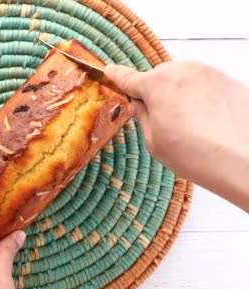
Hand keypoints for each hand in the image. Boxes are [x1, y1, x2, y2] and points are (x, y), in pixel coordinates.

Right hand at [106, 62, 248, 210]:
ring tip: (189, 126)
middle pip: (158, 78)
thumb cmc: (197, 155)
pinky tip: (207, 122)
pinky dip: (201, 98)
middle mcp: (182, 72)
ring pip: (182, 80)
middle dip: (155, 94)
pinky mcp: (228, 80)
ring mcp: (208, 73)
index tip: (109, 72)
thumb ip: (141, 117)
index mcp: (156, 85)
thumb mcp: (154, 142)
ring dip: (180, 95)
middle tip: (161, 121)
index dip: (115, 76)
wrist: (243, 159)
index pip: (127, 77)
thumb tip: (137, 105)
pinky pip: (204, 85)